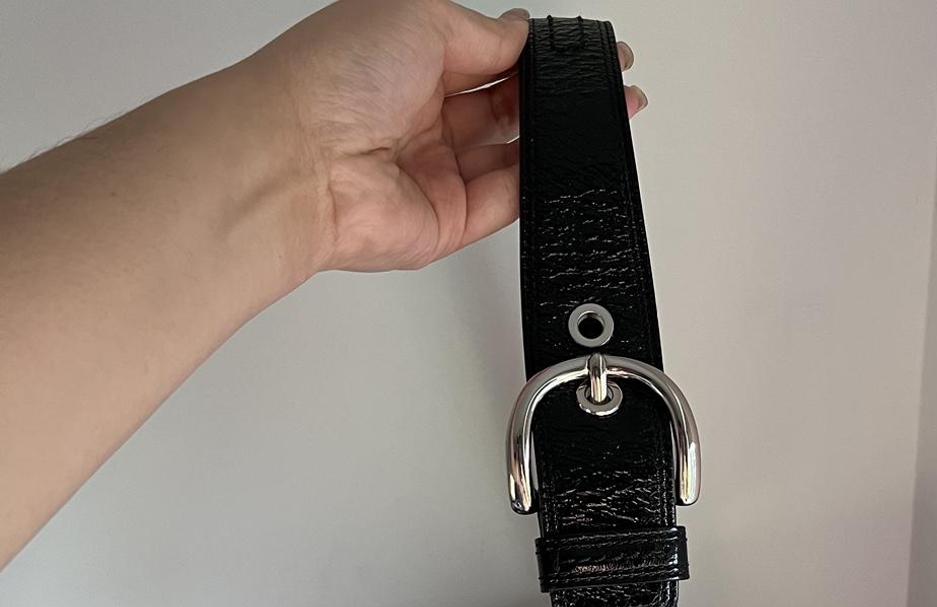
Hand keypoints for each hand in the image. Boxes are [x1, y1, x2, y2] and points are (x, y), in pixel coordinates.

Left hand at [248, 1, 643, 274]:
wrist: (298, 162)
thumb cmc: (333, 78)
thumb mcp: (419, 18)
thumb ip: (484, 33)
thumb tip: (523, 34)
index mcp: (409, 59)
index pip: (488, 58)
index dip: (535, 58)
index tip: (578, 56)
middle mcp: (421, 116)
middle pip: (505, 109)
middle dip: (553, 100)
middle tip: (602, 88)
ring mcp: (435, 171)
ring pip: (512, 157)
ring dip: (553, 140)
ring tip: (593, 119)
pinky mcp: (448, 221)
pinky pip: (505, 203)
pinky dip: (535, 184)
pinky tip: (559, 160)